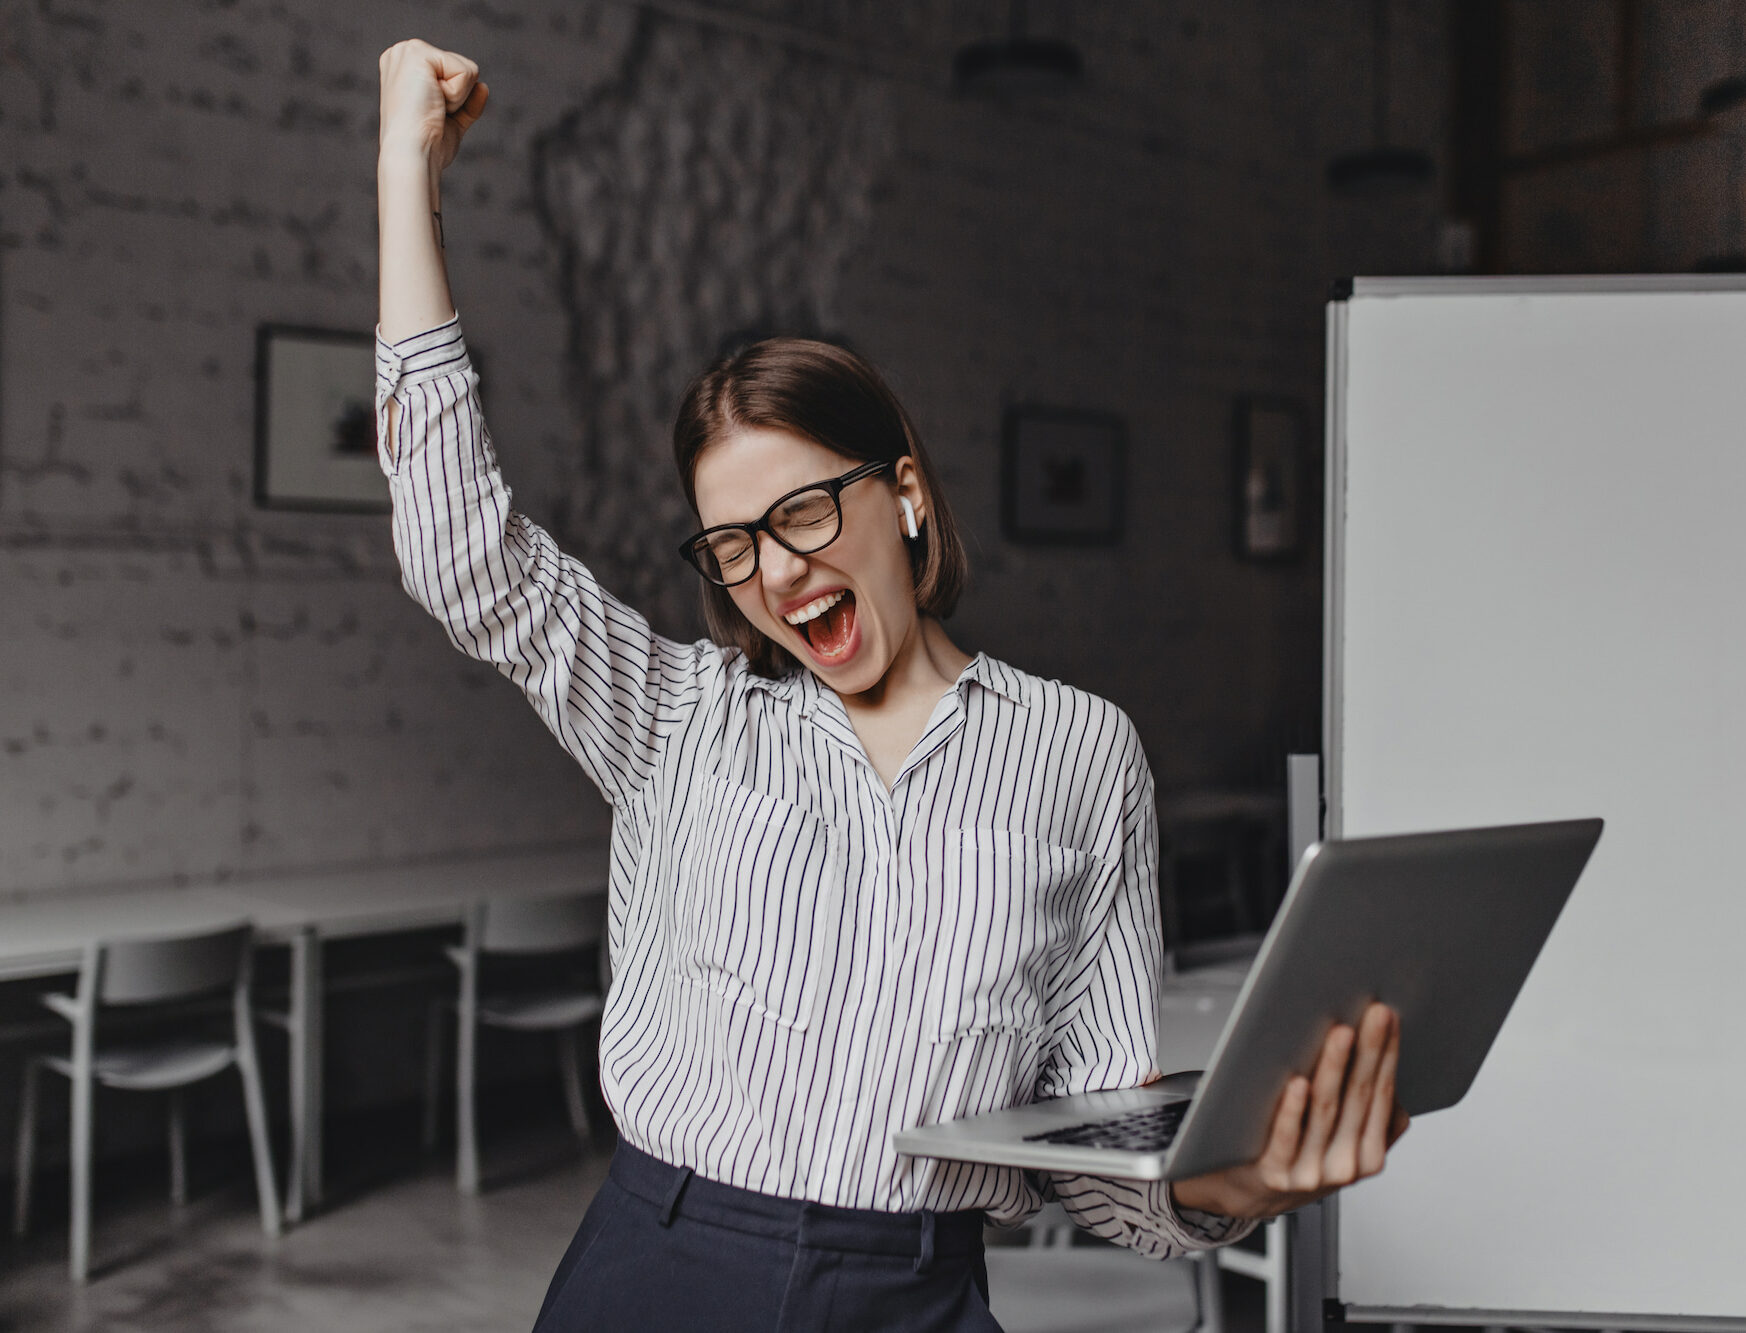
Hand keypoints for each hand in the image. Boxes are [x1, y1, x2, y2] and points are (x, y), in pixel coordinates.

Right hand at [378, 38, 487, 173]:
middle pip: (463, 69)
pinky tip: (432, 102)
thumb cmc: (426, 146)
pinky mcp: (418, 53)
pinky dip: (457, 95)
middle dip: (457, 97)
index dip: (454, 101)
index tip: (429, 115)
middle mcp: (403, 53)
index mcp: (406, 68)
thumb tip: (483, 87)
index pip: (454, 75)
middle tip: (430, 113)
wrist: (412, 156)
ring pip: (467, 70)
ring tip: (430, 108)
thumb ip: (467, 103)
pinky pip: (466, 72)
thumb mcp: (452, 122)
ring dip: (457, 97)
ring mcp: (408, 50)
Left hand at [1168, 1001, 1409, 1220]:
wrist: (1251, 1193)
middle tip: (1375, 1014)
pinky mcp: (1275, 1174)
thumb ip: (1367, 1110)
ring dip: (1334, 1069)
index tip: (1388, 1017)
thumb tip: (1383, 1059)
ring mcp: (1311, 1172)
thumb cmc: (1300, 1153)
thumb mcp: (1344, 1138)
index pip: (1381, 1095)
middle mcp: (1345, 1165)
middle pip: (1359, 1098)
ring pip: (1326, 1111)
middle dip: (1369, 1051)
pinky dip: (1293, 1110)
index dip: (1387, 1055)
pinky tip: (1297, 1083)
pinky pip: (1286, 1138)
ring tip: (1340, 1034)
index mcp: (1369, 1154)